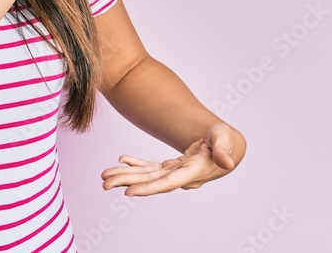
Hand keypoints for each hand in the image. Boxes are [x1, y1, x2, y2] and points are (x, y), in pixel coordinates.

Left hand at [100, 123, 242, 195]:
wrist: (226, 145)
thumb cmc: (225, 140)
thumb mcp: (225, 139)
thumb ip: (223, 150)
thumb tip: (226, 163)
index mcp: (194, 171)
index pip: (168, 182)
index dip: (149, 188)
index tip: (128, 193)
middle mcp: (182, 176)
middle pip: (151, 181)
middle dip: (128, 182)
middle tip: (104, 184)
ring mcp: (175, 172)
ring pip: (147, 176)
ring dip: (126, 175)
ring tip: (105, 176)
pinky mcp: (172, 167)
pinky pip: (151, 167)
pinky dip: (136, 164)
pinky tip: (122, 160)